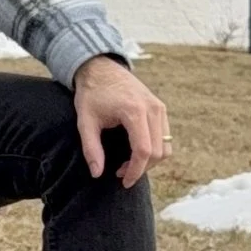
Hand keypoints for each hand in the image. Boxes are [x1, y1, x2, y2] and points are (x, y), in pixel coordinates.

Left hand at [72, 55, 169, 188]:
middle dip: (141, 168)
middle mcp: (153, 109)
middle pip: (158, 152)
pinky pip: (165, 137)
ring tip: (127, 165)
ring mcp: (160, 107)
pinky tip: (135, 152)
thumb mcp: (85, 122)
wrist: (101, 68)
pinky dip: (154, 150)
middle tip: (120, 173)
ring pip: (166, 146)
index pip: (143, 151)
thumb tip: (97, 174)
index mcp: (134, 111)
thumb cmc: (91, 94)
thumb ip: (91, 148)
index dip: (135, 171)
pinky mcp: (160, 108)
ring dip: (150, 161)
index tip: (123, 181)